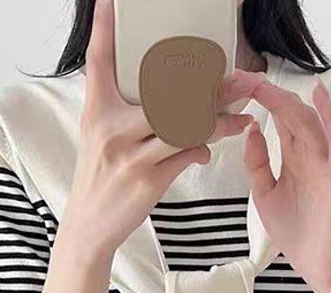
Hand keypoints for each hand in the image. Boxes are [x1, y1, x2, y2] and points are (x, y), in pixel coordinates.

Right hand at [59, 0, 263, 262]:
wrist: (89, 226)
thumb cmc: (101, 179)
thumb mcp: (102, 138)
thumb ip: (126, 112)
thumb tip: (171, 95)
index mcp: (97, 110)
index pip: (100, 59)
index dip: (107, 27)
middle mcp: (110, 128)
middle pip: (164, 92)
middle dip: (208, 87)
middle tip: (238, 80)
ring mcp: (128, 155)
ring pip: (182, 124)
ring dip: (218, 122)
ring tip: (241, 117)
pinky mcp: (146, 181)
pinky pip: (185, 155)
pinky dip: (202, 151)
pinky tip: (207, 151)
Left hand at [243, 77, 330, 292]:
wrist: (315, 266)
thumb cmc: (294, 232)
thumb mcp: (265, 195)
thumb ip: (257, 164)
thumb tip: (250, 130)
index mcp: (293, 158)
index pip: (277, 119)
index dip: (258, 100)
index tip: (233, 85)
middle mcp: (310, 155)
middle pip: (290, 114)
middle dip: (267, 94)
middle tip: (240, 78)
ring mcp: (326, 163)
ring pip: (309, 121)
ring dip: (287, 101)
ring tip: (263, 84)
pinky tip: (318, 95)